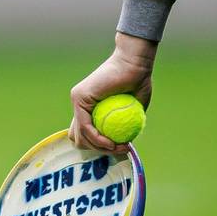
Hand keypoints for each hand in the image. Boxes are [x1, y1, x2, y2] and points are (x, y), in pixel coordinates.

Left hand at [68, 32, 156, 151]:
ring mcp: (78, 101)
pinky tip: (111, 142)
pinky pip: (85, 127)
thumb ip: (125, 127)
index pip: (86, 136)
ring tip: (118, 146)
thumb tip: (123, 146)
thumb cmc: (139, 82)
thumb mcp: (133, 112)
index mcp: (91, 108)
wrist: (135, 65)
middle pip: (79, 139)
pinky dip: (98, 139)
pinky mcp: (78, 97)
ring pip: (80, 136)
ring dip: (99, 147)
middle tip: (119, 149)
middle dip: (99, 150)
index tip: (121, 147)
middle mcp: (81, 105)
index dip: (101, 147)